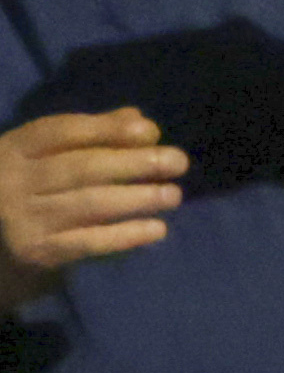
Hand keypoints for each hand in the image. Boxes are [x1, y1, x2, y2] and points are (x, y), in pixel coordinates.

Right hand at [0, 110, 184, 306]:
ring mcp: (23, 218)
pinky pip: (87, 242)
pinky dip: (125, 236)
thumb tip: (139, 121)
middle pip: (81, 167)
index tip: (151, 131)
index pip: (61, 132)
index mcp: (14, 148)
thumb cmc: (30, 187)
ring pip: (88, 204)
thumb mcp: (44, 155)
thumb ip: (91, 135)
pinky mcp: (37, 252)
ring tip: (173, 195)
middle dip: (133, 163)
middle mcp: (13, 181)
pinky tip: (156, 229)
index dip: (107, 129)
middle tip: (178, 162)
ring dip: (137, 199)